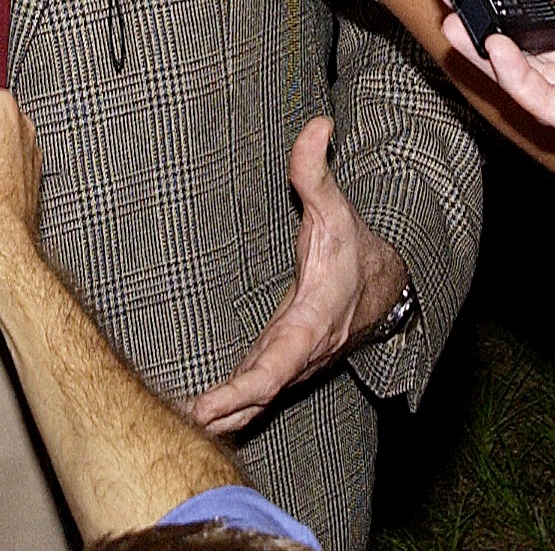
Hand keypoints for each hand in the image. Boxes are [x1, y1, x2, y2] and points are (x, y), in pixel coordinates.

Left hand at [184, 116, 408, 436]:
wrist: (386, 284)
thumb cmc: (355, 248)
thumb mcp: (335, 209)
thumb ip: (315, 171)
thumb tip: (317, 123)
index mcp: (309, 324)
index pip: (273, 369)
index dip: (239, 391)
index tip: (206, 407)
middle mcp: (299, 354)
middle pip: (255, 398)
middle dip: (217, 417)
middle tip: (168, 429)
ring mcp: (290, 364)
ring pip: (253, 404)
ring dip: (216, 420)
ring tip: (168, 431)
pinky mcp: (280, 364)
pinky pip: (251, 396)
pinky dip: (225, 412)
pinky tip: (192, 419)